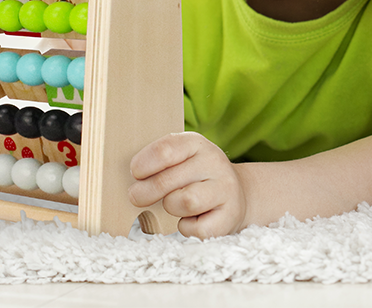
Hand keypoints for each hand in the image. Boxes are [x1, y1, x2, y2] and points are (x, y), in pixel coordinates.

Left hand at [128, 132, 246, 237]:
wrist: (237, 194)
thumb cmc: (195, 176)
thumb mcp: (180, 158)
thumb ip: (158, 163)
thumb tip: (134, 182)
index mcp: (196, 143)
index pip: (165, 150)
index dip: (143, 164)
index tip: (135, 174)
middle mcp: (214, 162)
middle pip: (168, 179)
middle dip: (146, 192)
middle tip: (136, 196)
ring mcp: (225, 189)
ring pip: (185, 202)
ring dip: (171, 207)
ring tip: (172, 204)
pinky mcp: (230, 216)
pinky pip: (197, 228)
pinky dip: (187, 228)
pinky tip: (189, 219)